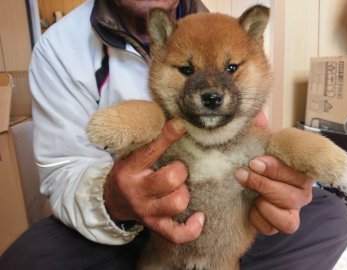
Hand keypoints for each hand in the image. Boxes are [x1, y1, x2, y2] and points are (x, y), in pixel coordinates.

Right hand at [104, 119, 204, 243]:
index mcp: (130, 169)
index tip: (180, 126)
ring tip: (181, 189)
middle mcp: (138, 191)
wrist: (111, 201)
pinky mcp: (154, 225)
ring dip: (184, 193)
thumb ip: (149, 143)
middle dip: (180, 171)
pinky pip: (176, 233)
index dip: (167, 137)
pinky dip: (191, 228)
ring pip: (176, 203)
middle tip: (178, 169)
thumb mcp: (130, 156)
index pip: (150, 151)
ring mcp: (146, 211)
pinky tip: (198, 217)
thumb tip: (176, 122)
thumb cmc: (127, 173)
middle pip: (170, 180)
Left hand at [235, 112, 313, 234]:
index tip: (255, 161)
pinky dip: (259, 219)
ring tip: (248, 193)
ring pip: (287, 218)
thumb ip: (260, 129)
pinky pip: (273, 228)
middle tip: (242, 174)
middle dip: (264, 184)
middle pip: (293, 195)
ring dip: (264, 204)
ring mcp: (292, 210)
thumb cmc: (256, 159)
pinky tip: (250, 207)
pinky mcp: (280, 224)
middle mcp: (302, 191)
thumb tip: (256, 115)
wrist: (246, 181)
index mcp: (301, 168)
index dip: (277, 168)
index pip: (299, 171)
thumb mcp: (258, 142)